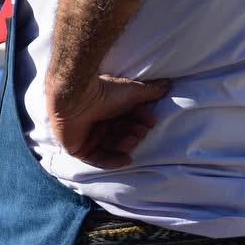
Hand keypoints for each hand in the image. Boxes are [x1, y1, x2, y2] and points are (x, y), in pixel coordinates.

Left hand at [47, 74, 170, 168]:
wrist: (76, 96)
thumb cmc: (104, 91)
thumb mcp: (132, 91)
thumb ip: (149, 91)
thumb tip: (168, 84)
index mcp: (107, 108)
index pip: (127, 120)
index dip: (140, 121)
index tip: (150, 121)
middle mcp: (97, 122)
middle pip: (120, 134)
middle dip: (133, 134)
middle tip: (140, 131)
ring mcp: (86, 135)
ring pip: (110, 146)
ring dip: (125, 145)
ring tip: (132, 139)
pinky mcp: (77, 147)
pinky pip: (96, 159)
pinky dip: (112, 161)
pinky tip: (126, 159)